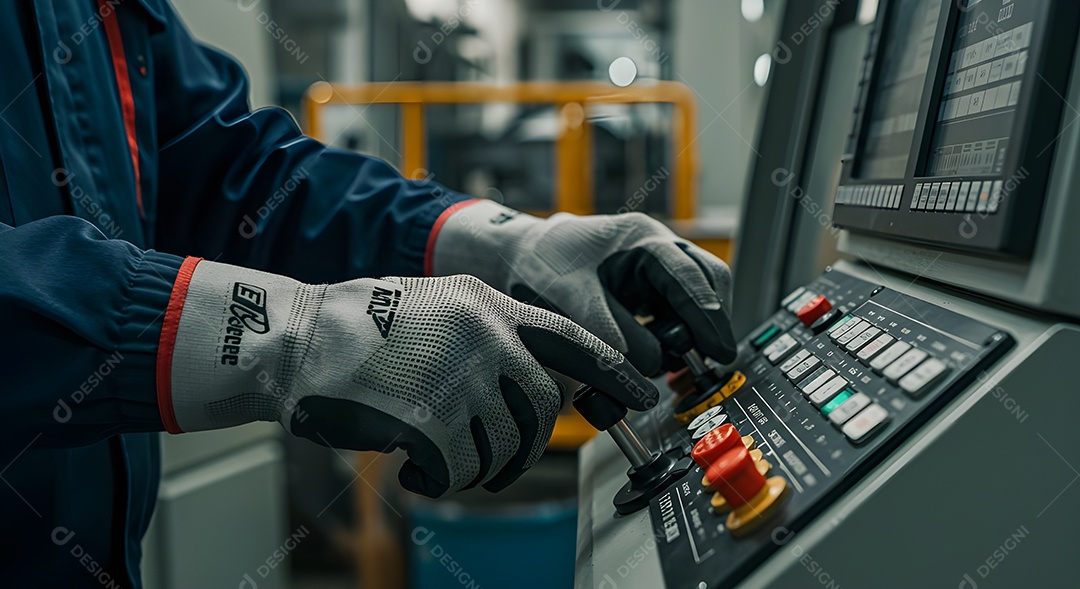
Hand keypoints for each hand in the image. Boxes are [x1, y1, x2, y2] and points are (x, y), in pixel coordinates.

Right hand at [163, 262, 655, 496]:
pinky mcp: (432, 420)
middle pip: (543, 409)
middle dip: (527, 446)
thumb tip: (532, 382)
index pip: (571, 340)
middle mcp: (485, 337)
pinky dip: (440, 479)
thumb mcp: (434, 305)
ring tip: (440, 457)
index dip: (611, 372)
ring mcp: (461, 377)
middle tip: (497, 461)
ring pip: (504, 446)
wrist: (296, 338)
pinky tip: (414, 465)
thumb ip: (486, 333)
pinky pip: (461, 470)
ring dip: (478, 466)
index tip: (641, 394)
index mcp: (487, 304)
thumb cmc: (357, 325)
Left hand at [430, 200, 736, 375]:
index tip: (719, 353)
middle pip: (706, 286)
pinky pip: (671, 316)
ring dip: (686, 335)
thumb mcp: (572, 300)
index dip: (710, 318)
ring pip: (692, 303)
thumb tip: (649, 367)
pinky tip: (651, 356)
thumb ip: (612, 333)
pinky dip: (667, 338)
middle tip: (703, 363)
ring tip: (668, 361)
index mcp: (643, 240)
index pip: (694, 278)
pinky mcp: (645, 292)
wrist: (517, 259)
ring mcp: (653, 271)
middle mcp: (657, 250)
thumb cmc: (541, 267)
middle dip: (706, 326)